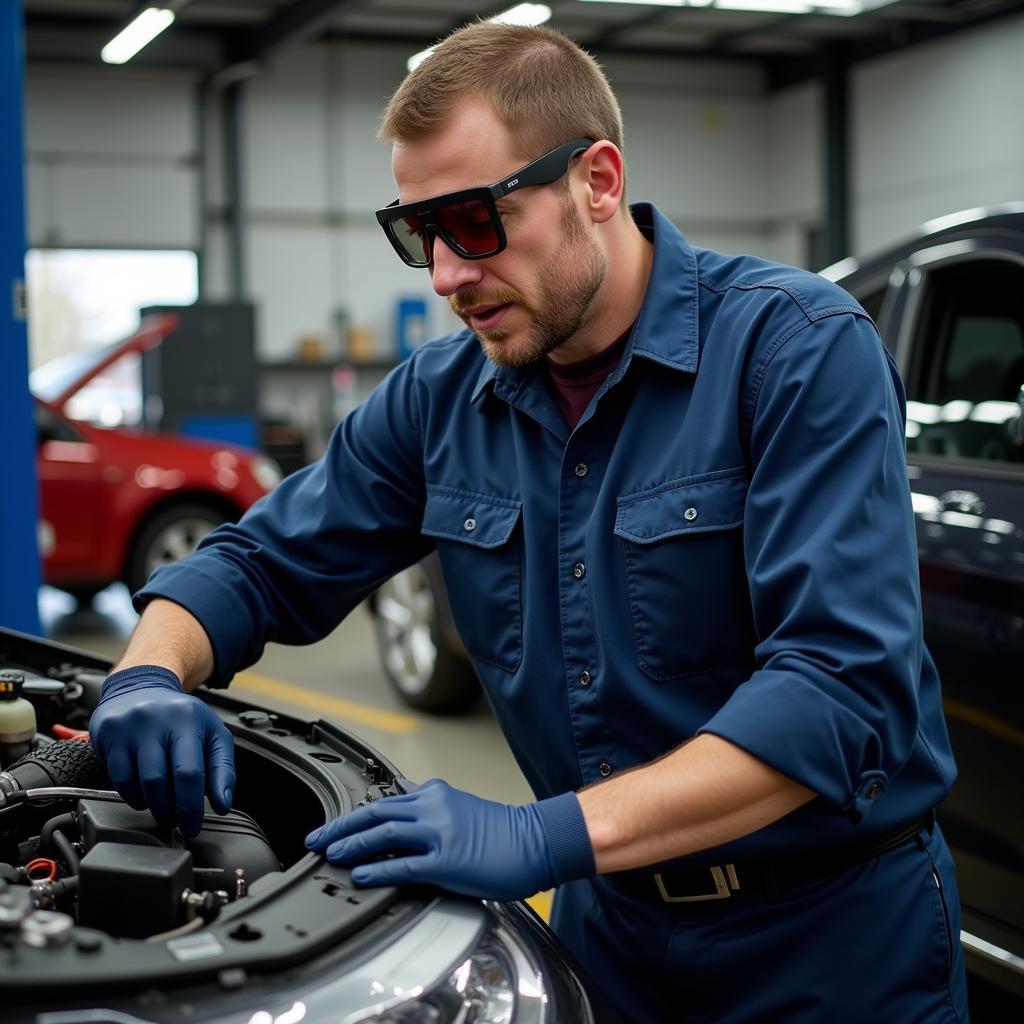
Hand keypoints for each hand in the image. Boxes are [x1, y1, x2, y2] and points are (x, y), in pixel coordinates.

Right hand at [89, 665, 234, 837]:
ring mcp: (130, 727)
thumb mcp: (211, 733)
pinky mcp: (109, 734)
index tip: (194, 825)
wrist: (140, 687)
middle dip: (171, 811)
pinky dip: (132, 796)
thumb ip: (223, 768)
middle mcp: (157, 720)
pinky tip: (143, 796)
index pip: (190, 773)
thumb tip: (223, 803)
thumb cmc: (180, 716)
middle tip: (177, 821)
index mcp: (188, 720)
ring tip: (163, 809)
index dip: (191, 806)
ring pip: (139, 783)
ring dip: (153, 806)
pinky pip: (119, 779)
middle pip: (162, 781)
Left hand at [304, 779, 594, 899]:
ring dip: (352, 844)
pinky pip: (404, 864)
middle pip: (375, 812)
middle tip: (315, 838)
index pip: (383, 801)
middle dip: (340, 826)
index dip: (353, 815)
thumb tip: (401, 809)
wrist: (536, 841)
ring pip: (384, 833)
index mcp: (435, 794)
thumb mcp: (459, 808)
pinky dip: (378, 868)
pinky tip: (360, 874)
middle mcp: (434, 808)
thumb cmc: (502, 831)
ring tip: (329, 854)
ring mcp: (440, 834)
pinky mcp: (448, 861)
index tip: (333, 826)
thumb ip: (429, 809)